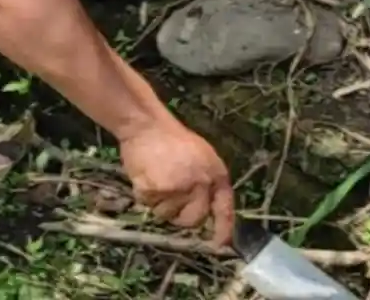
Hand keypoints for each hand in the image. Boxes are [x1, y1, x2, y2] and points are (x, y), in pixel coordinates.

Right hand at [119, 120, 234, 245]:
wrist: (147, 126)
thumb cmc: (173, 139)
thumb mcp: (202, 156)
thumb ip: (207, 181)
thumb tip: (205, 209)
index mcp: (216, 174)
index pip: (224, 208)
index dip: (224, 228)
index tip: (220, 244)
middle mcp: (200, 184)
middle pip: (193, 220)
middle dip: (181, 216)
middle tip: (170, 197)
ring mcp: (178, 188)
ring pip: (166, 215)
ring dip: (159, 203)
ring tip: (157, 177)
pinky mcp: (156, 190)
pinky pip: (148, 205)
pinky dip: (145, 194)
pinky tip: (146, 175)